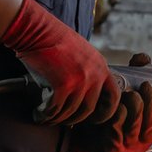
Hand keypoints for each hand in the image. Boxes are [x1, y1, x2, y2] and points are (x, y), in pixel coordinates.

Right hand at [0, 0, 120, 124]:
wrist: (37, 29)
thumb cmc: (53, 41)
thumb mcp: (81, 54)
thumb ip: (87, 72)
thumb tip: (82, 96)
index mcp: (101, 66)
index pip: (114, 96)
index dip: (105, 111)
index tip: (93, 118)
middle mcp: (95, 74)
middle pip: (89, 109)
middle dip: (75, 119)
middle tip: (63, 121)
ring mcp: (81, 79)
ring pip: (71, 112)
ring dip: (57, 119)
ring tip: (46, 118)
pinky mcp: (63, 84)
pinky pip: (56, 109)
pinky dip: (45, 115)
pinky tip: (38, 114)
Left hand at [69, 54, 151, 151]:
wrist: (85, 132)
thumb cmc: (111, 109)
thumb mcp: (128, 93)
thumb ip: (137, 73)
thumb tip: (144, 59)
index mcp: (151, 131)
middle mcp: (142, 142)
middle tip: (145, 85)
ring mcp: (127, 146)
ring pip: (136, 122)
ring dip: (136, 103)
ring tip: (130, 92)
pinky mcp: (111, 147)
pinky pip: (117, 124)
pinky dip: (118, 110)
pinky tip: (115, 103)